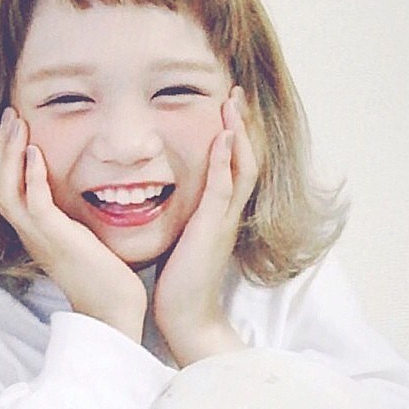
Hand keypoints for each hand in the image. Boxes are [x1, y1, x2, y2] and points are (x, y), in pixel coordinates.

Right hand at [0, 107, 146, 341]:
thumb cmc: (102, 273)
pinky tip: (34, 152)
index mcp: (32, 231)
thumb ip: (70, 214)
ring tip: (16, 123)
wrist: (113, 308)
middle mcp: (28, 233)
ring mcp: (39, 237)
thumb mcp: (80, 236)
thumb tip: (79, 189)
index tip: (13, 127)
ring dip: (8, 154)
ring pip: (5, 191)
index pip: (3, 189)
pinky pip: (34, 204)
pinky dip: (31, 176)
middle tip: (9, 115)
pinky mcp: (56, 239)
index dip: (2, 158)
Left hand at [153, 86, 258, 366]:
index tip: (225, 106)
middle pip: (245, 158)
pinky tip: (224, 137)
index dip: (233, 134)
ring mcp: (223, 219)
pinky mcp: (212, 229)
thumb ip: (183, 213)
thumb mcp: (182, 236)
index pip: (233, 164)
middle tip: (235, 93)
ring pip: (242, 168)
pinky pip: (224, 189)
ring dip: (238, 133)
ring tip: (233, 103)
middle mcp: (227, 211)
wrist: (185, 314)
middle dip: (241, 124)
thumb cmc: (179, 277)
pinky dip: (225, 162)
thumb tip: (163, 193)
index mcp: (219, 211)